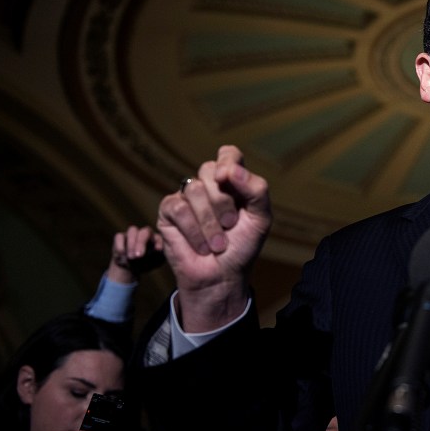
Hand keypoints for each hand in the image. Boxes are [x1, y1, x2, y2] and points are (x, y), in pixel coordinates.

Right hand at [106, 225, 164, 283]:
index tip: (158, 250)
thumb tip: (156, 252)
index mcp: (155, 239)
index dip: (159, 242)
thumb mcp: (151, 263)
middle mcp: (145, 234)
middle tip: (138, 256)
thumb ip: (155, 258)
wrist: (129, 267)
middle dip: (141, 243)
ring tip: (131, 257)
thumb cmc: (144, 264)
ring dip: (131, 243)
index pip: (159, 237)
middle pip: (145, 231)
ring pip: (132, 230)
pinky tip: (121, 255)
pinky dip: (120, 246)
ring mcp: (132, 233)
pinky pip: (119, 236)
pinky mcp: (121, 236)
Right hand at [157, 145, 271, 331]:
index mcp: (232, 182)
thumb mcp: (261, 219)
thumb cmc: (242, 246)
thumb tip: (230, 170)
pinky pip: (178, 208)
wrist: (222, 276)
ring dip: (210, 223)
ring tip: (218, 243)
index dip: (228, 161)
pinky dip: (194, 231)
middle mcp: (208, 185)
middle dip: (224, 202)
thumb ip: (256, 190)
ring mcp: (186, 196)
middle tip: (231, 226)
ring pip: (194, 189)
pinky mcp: (168, 211)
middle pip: (210, 171)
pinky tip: (201, 246)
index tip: (228, 178)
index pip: (228, 154)